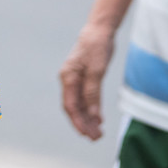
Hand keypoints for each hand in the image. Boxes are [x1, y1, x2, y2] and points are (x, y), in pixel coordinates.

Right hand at [59, 25, 115, 140]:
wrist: (99, 30)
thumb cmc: (97, 47)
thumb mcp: (97, 70)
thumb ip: (93, 93)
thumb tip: (93, 115)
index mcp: (68, 77)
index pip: (70, 105)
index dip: (77, 121)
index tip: (86, 134)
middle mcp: (69, 80)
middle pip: (74, 108)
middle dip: (83, 124)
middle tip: (95, 138)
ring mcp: (76, 80)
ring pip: (79, 105)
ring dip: (88, 119)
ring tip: (98, 133)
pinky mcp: (84, 78)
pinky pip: (85, 98)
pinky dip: (91, 110)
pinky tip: (98, 119)